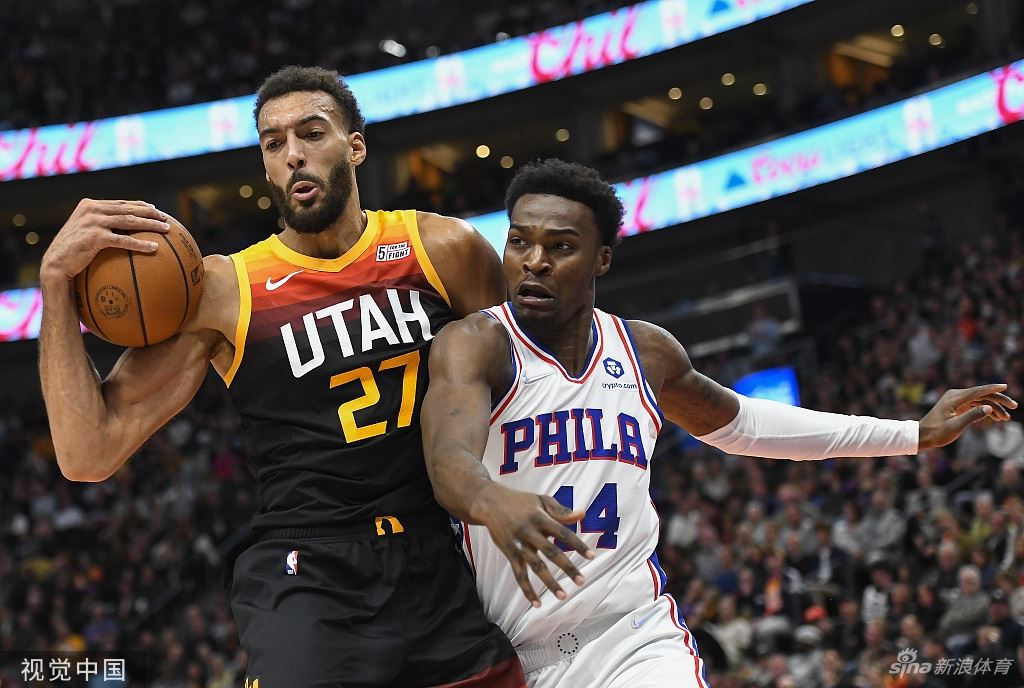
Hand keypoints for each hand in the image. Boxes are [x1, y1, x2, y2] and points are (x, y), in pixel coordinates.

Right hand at [40, 199, 170, 282]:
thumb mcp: (84, 231)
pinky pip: (124, 240)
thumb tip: (123, 228)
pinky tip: (154, 248)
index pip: (121, 203)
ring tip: (166, 230)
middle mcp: (91, 210)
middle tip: (166, 218)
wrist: (56, 264)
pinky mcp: (95, 237)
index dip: (140, 205)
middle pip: (128, 209)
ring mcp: (93, 222)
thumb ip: (99, 225)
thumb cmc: (73, 252)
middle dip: (150, 212)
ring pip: (129, 221)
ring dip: (151, 224)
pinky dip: (141, 243)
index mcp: (89, 205)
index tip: (155, 208)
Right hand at [470, 483, 595, 607]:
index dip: (577, 545)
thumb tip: (582, 515)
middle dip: (567, 567)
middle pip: (551, 552)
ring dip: (549, 582)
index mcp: (540, 518)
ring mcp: (518, 544)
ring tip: (563, 596)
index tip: (591, 557)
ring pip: (536, 566)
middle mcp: (529, 532)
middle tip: (581, 581)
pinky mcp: (510, 553)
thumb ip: (561, 511)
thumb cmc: (520, 501)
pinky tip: (537, 603)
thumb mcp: (541, 500)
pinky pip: (519, 575)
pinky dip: (527, 590)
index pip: (563, 533)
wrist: (489, 503)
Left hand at [918, 384, 1017, 448]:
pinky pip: (974, 404)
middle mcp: (955, 395)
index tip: (1005, 386)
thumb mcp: (955, 427)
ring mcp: (956, 400)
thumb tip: (989, 407)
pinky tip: (995, 417)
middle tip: (1014, 406)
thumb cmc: (937, 432)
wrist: (922, 435)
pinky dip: (985, 409)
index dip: (992, 388)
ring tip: (1006, 418)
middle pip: (981, 394)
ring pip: (980, 400)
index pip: (978, 391)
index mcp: (954, 398)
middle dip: (998, 400)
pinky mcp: (956, 405)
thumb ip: (972, 416)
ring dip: (993, 407)